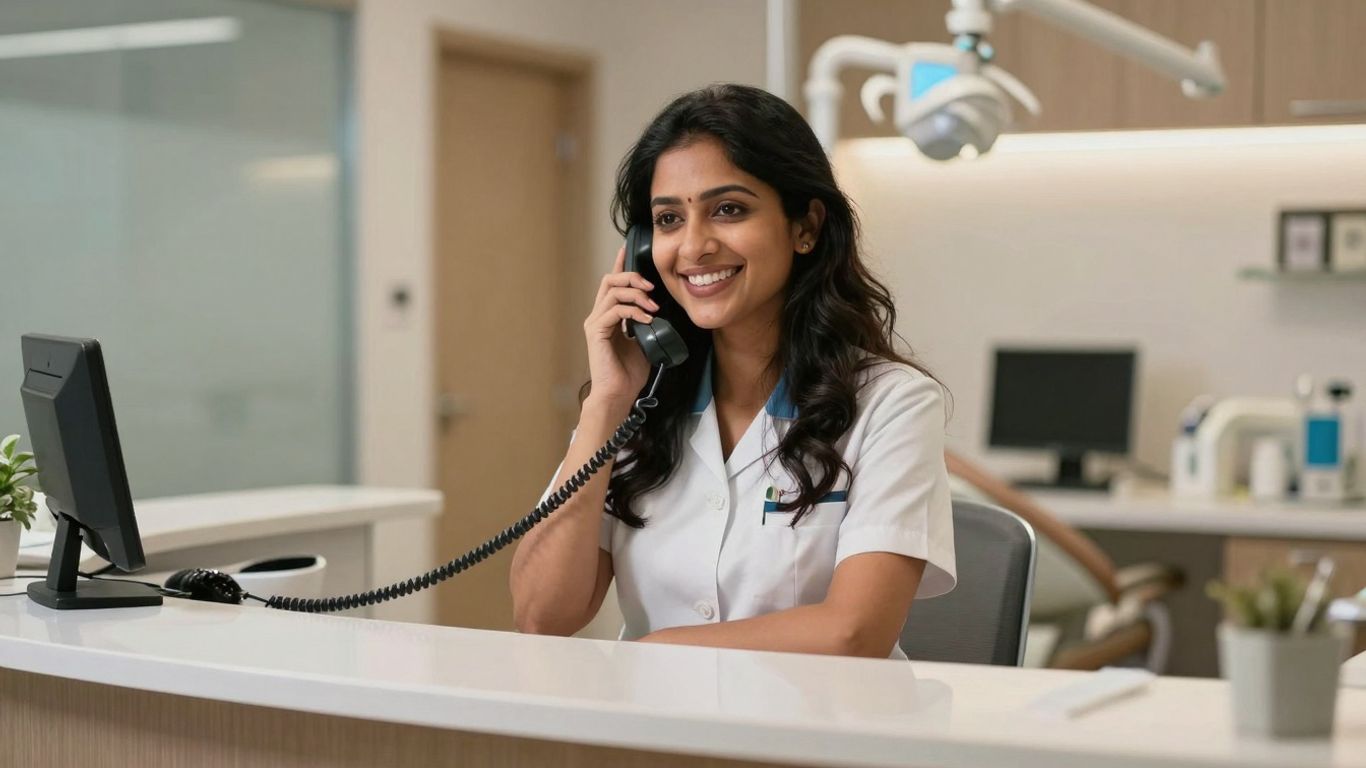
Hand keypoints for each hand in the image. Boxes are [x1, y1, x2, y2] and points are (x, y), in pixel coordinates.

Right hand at [583, 245, 658, 405]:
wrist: (618, 395)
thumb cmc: (629, 374)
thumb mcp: (644, 342)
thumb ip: (646, 324)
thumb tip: (659, 310)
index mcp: (609, 316)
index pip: (612, 284)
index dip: (620, 264)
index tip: (627, 248)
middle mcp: (598, 316)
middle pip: (610, 280)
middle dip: (632, 277)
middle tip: (651, 287)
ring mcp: (595, 323)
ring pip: (612, 291)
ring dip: (636, 294)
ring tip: (652, 307)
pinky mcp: (596, 332)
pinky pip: (615, 310)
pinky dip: (633, 311)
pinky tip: (647, 319)